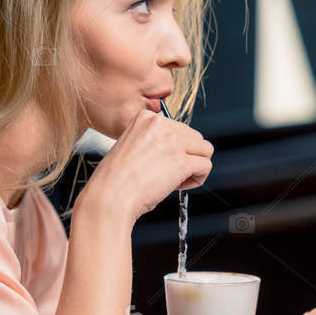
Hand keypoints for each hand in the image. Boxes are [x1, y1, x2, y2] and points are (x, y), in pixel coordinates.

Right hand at [78, 110, 212, 221]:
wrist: (109, 196)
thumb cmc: (116, 179)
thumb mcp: (132, 146)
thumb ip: (154, 142)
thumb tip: (178, 149)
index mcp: (146, 118)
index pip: (178, 128)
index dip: (174, 149)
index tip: (161, 163)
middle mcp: (161, 125)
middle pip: (195, 137)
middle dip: (188, 157)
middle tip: (170, 174)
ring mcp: (173, 142)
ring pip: (205, 150)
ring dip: (195, 166)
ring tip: (176, 180)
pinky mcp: (182, 161)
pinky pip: (206, 166)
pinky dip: (199, 179)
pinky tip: (180, 186)